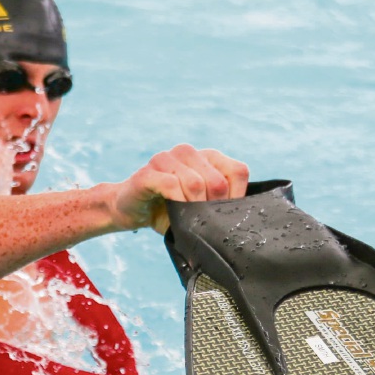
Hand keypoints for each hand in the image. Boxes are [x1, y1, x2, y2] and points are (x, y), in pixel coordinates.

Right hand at [108, 145, 248, 232]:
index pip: (237, 171)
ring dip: (193, 207)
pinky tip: (173, 209)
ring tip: (186, 217)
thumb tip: (243, 219)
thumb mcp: (201, 208)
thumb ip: (220, 205)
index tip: (224, 215)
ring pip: (195, 183)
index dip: (235, 197)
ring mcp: (166, 159)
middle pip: (217, 181)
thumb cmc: (169, 211)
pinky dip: (176, 201)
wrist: (131, 211)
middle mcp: (188, 153)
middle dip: (213, 208)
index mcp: (207, 158)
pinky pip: (170, 184)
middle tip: (202, 221)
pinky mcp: (147, 172)